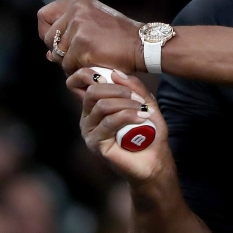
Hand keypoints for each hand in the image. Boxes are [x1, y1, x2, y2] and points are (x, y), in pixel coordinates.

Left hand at [38, 0, 143, 75]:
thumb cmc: (122, 37)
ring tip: (89, 58)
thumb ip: (70, 33)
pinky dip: (78, 69)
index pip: (44, 15)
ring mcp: (79, 27)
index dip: (46, 32)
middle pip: (47, 37)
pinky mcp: (83, 45)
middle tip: (77, 54)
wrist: (142, 45)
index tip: (55, 42)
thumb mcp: (95, 23)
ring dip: (70, 61)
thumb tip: (49, 54)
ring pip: (57, 53)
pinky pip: (68, 65)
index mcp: (78, 1)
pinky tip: (93, 63)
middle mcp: (76, 10)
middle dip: (58, 50)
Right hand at [68, 68, 170, 182]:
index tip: (112, 74)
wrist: (155, 160)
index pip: (78, 83)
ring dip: (126, 104)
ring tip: (143, 111)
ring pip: (102, 105)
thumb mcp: (145, 102)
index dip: (87, 73)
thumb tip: (116, 73)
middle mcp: (88, 117)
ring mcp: (89, 131)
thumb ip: (133, 87)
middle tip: (137, 98)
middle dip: (118, 90)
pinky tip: (141, 119)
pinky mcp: (95, 144)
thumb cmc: (149, 131)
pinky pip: (109, 122)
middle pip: (92, 91)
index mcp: (95, 105)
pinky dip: (128, 116)